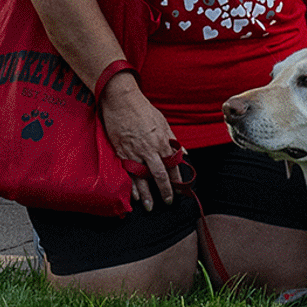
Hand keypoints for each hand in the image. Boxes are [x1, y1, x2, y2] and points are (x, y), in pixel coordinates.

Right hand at [99, 77, 182, 204]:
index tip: (180, 190)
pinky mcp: (120, 152)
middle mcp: (149, 149)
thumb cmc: (143, 110)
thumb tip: (185, 153)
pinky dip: (131, 186)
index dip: (177, 179)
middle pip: (159, 175)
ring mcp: (134, 152)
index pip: (173, 165)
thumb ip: (173, 140)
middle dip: (165, 190)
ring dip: (147, 194)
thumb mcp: (163, 122)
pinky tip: (134, 195)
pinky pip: (127, 173)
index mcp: (162, 141)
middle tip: (168, 202)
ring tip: (150, 206)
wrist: (121, 101)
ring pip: (142, 178)